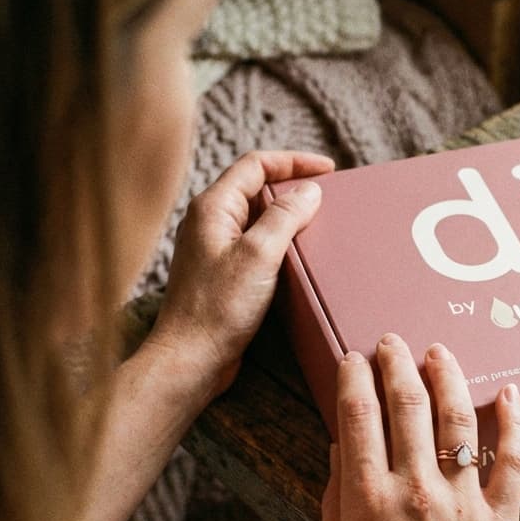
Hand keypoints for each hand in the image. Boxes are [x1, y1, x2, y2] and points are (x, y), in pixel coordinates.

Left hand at [150, 149, 333, 400]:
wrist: (191, 359)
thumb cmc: (217, 309)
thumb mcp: (259, 255)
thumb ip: (285, 216)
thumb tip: (310, 190)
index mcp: (213, 208)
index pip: (256, 165)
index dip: (294, 162)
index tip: (328, 169)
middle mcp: (210, 223)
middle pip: (257, 188)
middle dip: (294, 186)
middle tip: (328, 194)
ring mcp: (216, 248)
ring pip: (258, 218)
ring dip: (289, 216)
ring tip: (320, 223)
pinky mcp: (224, 273)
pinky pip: (257, 245)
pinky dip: (282, 242)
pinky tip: (301, 257)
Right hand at [320, 333, 519, 520]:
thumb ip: (336, 497)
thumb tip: (341, 445)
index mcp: (367, 500)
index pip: (358, 415)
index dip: (355, 376)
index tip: (355, 358)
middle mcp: (415, 490)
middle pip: (407, 403)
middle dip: (396, 362)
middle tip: (392, 342)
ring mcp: (463, 501)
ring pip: (459, 418)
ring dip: (448, 375)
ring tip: (438, 352)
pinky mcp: (501, 518)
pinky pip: (512, 458)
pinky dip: (515, 420)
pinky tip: (510, 392)